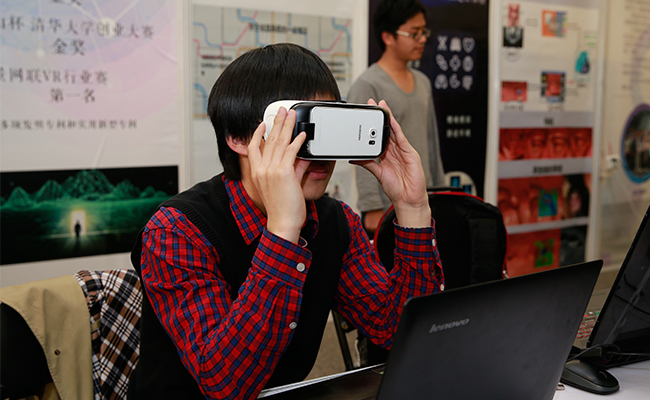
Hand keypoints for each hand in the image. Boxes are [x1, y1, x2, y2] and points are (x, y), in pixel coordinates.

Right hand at [247, 107, 309, 242]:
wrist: (282, 223)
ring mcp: (271, 171)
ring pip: (279, 143)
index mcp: (257, 173)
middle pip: (268, 141)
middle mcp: (261, 170)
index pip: (253, 148)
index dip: (257, 133)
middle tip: (282, 110)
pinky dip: (297, 142)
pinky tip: (302, 134)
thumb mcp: (284, 186)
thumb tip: (302, 157)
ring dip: (287, 127)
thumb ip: (294, 169)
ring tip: (292, 116)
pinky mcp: (283, 173)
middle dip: (276, 123)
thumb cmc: (283, 210)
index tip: (262, 123)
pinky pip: (291, 152)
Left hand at [351, 100, 430, 227]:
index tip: (367, 114)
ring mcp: (404, 151)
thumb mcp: (378, 173)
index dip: (374, 125)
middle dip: (381, 116)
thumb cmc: (396, 189)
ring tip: (382, 106)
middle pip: (387, 130)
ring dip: (388, 118)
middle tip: (373, 103)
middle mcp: (396, 151)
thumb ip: (367, 163)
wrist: (408, 199)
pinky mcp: (410, 154)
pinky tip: (391, 121)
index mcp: (387, 155)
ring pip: (395, 131)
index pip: (379, 136)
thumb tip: (354, 158)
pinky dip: (396, 129)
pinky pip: (402, 139)